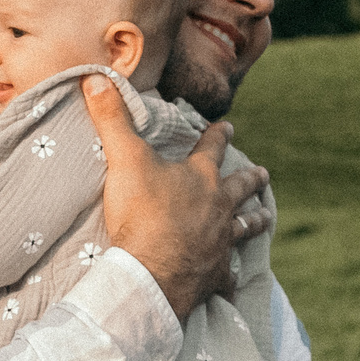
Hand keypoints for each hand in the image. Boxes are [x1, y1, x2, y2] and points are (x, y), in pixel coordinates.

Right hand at [79, 77, 269, 318]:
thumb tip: (94, 77)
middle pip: (241, 188)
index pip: (213, 147)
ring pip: (246, 227)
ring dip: (255, 221)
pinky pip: (227, 276)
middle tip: (264, 174)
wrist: (151, 271)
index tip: (229, 126)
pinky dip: (230, 278)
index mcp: (200, 177)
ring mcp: (220, 241)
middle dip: (251, 179)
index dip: (219, 134)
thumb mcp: (124, 159)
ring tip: (265, 218)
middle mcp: (218, 206)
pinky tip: (234, 283)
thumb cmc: (141, 214)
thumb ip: (112, 119)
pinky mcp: (214, 274)